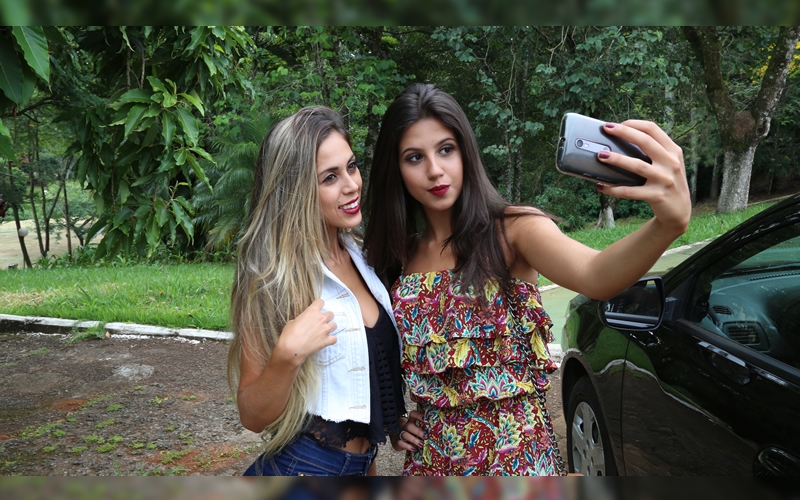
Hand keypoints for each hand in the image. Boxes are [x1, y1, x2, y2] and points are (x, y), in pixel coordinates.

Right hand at [274, 298, 336, 365]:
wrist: (291, 349)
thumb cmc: (289, 334)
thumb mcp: (292, 322)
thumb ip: (301, 319)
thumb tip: (303, 322)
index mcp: (312, 311)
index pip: (321, 302)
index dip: (319, 305)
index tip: (317, 309)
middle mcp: (321, 318)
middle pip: (330, 314)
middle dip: (326, 318)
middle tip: (320, 323)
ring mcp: (325, 330)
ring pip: (334, 325)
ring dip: (330, 328)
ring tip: (324, 332)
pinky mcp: (327, 340)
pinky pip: (334, 338)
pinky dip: (331, 339)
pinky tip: (326, 341)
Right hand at [391, 410, 424, 451]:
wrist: (398, 440)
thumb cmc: (412, 434)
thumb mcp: (417, 429)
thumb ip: (424, 428)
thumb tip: (435, 430)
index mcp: (411, 421)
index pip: (413, 414)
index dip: (418, 415)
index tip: (426, 419)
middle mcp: (405, 426)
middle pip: (409, 426)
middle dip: (418, 431)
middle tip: (425, 436)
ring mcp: (400, 433)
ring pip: (405, 435)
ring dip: (414, 440)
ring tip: (421, 444)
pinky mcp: (397, 441)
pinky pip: (401, 443)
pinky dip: (407, 446)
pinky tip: (414, 448)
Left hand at [597, 120, 690, 235]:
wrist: (679, 211)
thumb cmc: (667, 182)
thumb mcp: (668, 163)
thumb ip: (653, 152)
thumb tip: (622, 141)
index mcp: (673, 151)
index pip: (653, 129)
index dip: (634, 124)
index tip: (617, 124)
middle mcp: (671, 162)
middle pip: (645, 141)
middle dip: (624, 132)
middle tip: (606, 128)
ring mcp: (665, 179)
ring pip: (637, 165)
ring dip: (617, 159)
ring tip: (601, 155)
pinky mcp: (657, 196)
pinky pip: (631, 191)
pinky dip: (614, 189)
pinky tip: (601, 186)